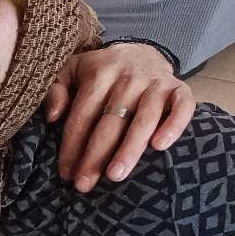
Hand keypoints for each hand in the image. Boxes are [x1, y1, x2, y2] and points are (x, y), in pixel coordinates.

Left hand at [44, 44, 192, 191]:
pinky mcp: (179, 87)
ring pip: (144, 119)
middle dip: (96, 155)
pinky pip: (182, 106)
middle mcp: (128, 78)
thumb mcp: (71, 71)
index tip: (66, 172)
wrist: (141, 51)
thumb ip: (55, 90)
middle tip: (85, 184)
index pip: (82, 115)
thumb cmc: (100, 71)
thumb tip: (52, 117)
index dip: (72, 146)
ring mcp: (156, 83)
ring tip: (115, 175)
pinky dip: (174, 125)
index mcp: (99, 73)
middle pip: (110, 121)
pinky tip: (160, 147)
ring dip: (130, 149)